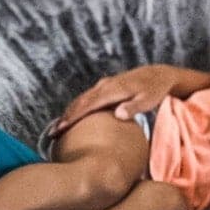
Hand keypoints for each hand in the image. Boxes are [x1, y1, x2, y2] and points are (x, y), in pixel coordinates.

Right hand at [51, 65, 181, 134]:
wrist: (157, 75)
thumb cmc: (154, 91)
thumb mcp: (148, 100)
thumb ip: (133, 108)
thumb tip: (117, 114)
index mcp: (113, 90)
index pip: (88, 105)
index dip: (73, 117)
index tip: (61, 128)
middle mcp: (104, 86)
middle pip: (80, 102)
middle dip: (65, 118)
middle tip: (52, 134)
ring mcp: (103, 85)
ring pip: (81, 100)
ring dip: (68, 114)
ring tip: (57, 129)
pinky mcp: (104, 87)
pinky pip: (87, 99)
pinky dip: (76, 108)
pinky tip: (72, 119)